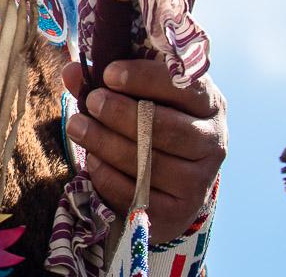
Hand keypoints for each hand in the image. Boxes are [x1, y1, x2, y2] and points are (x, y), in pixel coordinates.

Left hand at [61, 59, 224, 243]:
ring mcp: (199, 181)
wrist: (171, 183)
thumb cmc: (152, 123)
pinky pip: (136, 194)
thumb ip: (108, 84)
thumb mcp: (140, 97)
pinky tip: (93, 160)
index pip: (184, 86)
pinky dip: (108, 175)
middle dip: (121, 113)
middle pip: (165, 127)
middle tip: (91, 102)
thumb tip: (72, 72)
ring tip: (77, 127)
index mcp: (209, 105)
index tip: (109, 73)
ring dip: (105, 142)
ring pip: (147, 162)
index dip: (145, 78)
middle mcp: (213, 143)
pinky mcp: (179, 213)